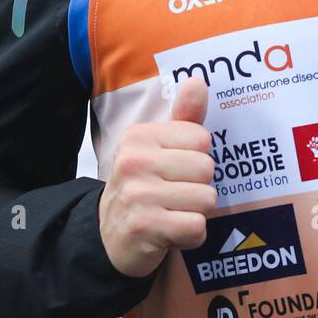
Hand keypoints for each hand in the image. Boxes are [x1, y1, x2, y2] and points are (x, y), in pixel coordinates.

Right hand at [98, 76, 215, 278]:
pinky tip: (172, 233)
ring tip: (173, 213)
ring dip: (196, 213)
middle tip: (175, 196)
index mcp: (139, 136)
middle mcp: (134, 161)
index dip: (197, 159)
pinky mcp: (144, 226)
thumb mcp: (160, 149)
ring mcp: (137, 194)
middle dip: (199, 187)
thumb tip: (198, 82)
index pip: (202, 138)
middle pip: (207, 168)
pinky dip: (191, 236)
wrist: (111, 236)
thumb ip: (184, 118)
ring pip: (206, 199)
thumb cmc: (145, 186)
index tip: (175, 171)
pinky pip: (196, 227)